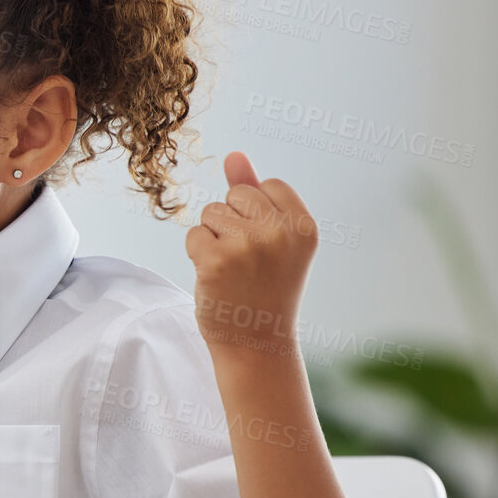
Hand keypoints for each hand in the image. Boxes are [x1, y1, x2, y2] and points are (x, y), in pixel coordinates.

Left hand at [184, 151, 317, 359]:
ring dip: (213, 239)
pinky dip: (197, 254)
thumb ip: (255, 193)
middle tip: (247, 261)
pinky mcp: (216, 260)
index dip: (255, 212)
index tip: (265, 246)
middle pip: (235, 194)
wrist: (256, 344)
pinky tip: (215, 277)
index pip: (265, 186)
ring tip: (233, 270)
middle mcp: (280, 232)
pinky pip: (193, 235)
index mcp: (304, 225)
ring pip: (211, 213)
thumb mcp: (274, 239)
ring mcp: (248, 245)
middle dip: (232, 222)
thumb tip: (233, 154)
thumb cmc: (264, 289)